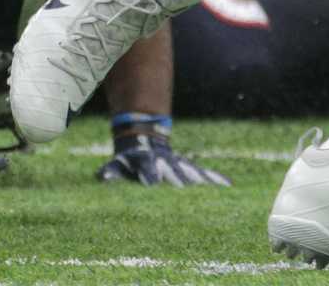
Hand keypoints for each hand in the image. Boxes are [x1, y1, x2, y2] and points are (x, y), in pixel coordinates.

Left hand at [96, 130, 230, 187]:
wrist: (147, 140)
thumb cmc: (130, 160)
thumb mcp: (118, 164)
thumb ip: (110, 172)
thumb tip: (101, 178)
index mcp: (147, 163)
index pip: (148, 168)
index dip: (148, 174)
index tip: (150, 183)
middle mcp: (166, 163)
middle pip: (174, 171)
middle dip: (179, 179)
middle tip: (185, 187)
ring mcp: (179, 165)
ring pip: (193, 172)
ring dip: (203, 180)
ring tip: (218, 187)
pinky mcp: (189, 168)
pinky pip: (204, 174)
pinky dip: (215, 179)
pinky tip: (228, 185)